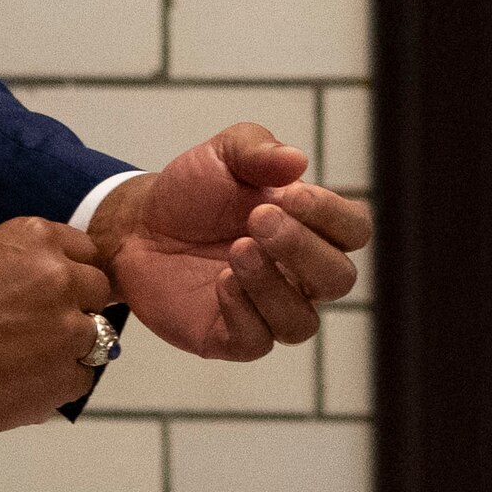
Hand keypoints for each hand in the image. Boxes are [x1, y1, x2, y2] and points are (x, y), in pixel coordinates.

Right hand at [0, 214, 118, 432]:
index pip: (88, 253)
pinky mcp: (64, 376)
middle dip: (77, 309)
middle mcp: (62, 279)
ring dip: (69, 349)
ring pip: (95, 339)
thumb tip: (51, 268)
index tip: (60, 294)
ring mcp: (68, 329)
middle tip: (40, 330)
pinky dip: (57, 384)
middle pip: (98, 293)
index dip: (74, 277)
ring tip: (23, 362)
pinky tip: (21, 384)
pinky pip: (80, 378)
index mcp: (38, 241)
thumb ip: (22, 257)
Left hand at [93, 122, 371, 361]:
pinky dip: (243, 312)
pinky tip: (221, 283)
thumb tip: (298, 160)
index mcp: (311, 227)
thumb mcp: (223, 153)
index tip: (291, 194)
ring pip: (301, 322)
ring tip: (237, 250)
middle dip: (302, 249)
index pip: (354, 230)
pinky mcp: (231, 337)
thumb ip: (259, 149)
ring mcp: (267, 309)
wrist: (137, 227)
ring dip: (272, 285)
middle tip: (258, 219)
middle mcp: (299, 274)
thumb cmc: (193, 192)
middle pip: (338, 279)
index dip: (332, 215)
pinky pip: (257, 342)